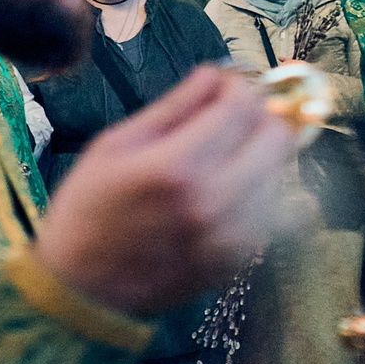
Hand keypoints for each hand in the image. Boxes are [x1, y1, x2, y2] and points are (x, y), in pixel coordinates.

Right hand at [38, 67, 302, 315]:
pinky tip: (224, 190)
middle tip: (231, 117)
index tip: (226, 84)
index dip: (238, 84)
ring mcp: (234, 235)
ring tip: (222, 157)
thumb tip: (216, 73)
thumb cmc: (89, 210)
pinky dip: (257, 190)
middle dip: (257, 116)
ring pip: (280, 171)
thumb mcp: (116, 144)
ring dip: (258, 153)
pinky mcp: (242, 258)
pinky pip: (272, 209)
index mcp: (177, 167)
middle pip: (275, 136)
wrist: (84, 290)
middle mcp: (215, 202)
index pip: (241, 105)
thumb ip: (174, 106)